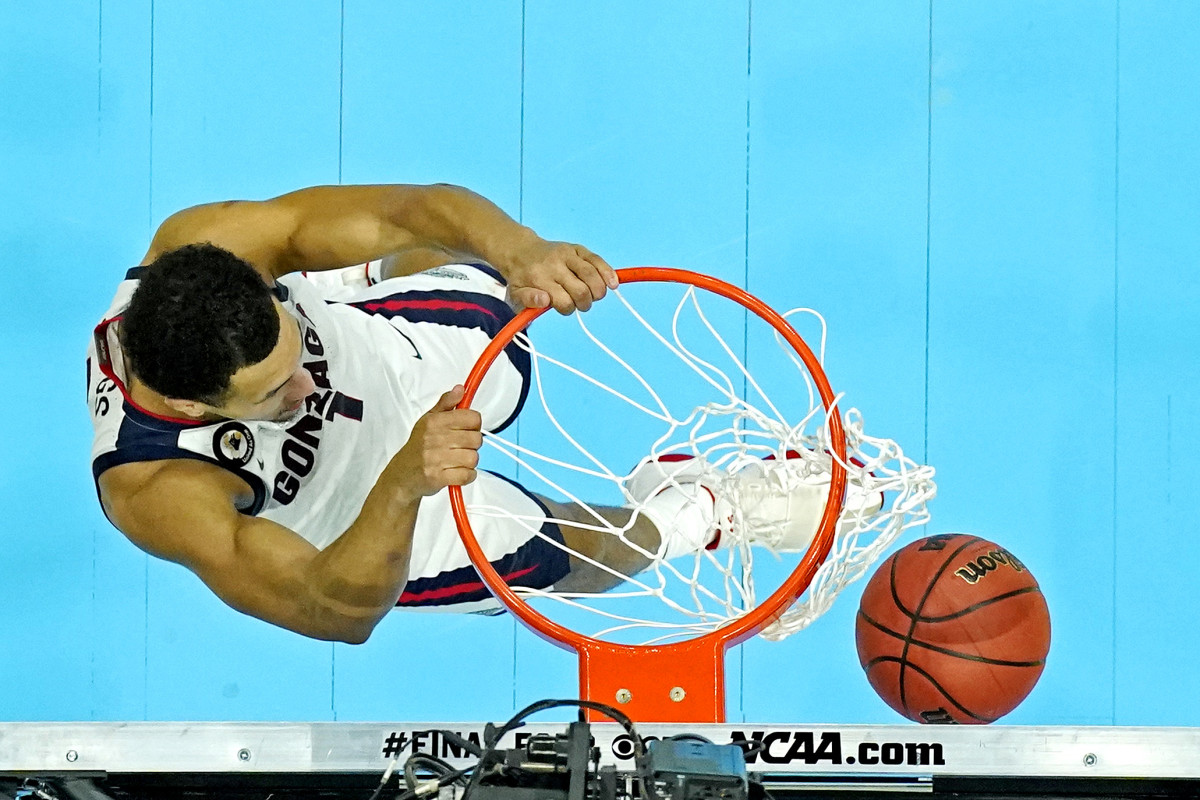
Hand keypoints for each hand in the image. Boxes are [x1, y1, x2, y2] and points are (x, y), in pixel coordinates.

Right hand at [389, 386, 482, 500]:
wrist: (401, 476)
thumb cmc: (417, 448)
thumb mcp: (428, 420)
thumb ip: (446, 403)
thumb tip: (460, 389)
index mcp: (434, 422)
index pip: (473, 418)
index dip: (474, 425)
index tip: (467, 429)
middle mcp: (434, 439)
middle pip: (476, 439)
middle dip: (472, 445)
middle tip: (461, 447)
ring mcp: (436, 459)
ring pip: (473, 458)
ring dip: (469, 462)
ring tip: (457, 461)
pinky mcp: (438, 477)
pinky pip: (467, 475)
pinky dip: (467, 476)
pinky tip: (457, 472)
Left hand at [504, 239, 618, 313]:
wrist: (521, 251)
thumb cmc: (522, 278)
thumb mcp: (515, 294)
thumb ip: (528, 300)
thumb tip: (545, 300)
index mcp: (539, 278)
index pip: (564, 301)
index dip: (568, 309)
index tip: (565, 307)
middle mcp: (555, 265)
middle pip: (581, 290)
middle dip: (585, 303)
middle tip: (581, 304)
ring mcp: (567, 255)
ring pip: (592, 275)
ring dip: (598, 292)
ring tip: (594, 295)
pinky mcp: (577, 248)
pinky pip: (597, 260)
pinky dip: (608, 273)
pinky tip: (613, 283)